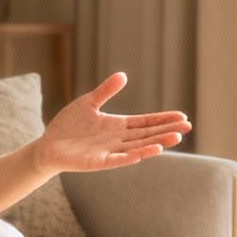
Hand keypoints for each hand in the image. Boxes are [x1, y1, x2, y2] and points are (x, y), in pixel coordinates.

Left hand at [31, 72, 192, 174]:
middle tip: (188, 126)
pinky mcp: (100, 162)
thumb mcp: (89, 102)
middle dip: (168, 130)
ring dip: (158, 142)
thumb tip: (124, 75)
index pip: (146, 122)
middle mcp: (118, 139)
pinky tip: (152, 151)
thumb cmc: (69, 125)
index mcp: (118, 125)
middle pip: (148, 134)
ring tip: (177, 137)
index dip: (163, 119)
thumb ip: (106, 91)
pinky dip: (136, 155)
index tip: (182, 116)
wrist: (48, 145)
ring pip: (139, 146)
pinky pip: (121, 159)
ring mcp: (110, 151)